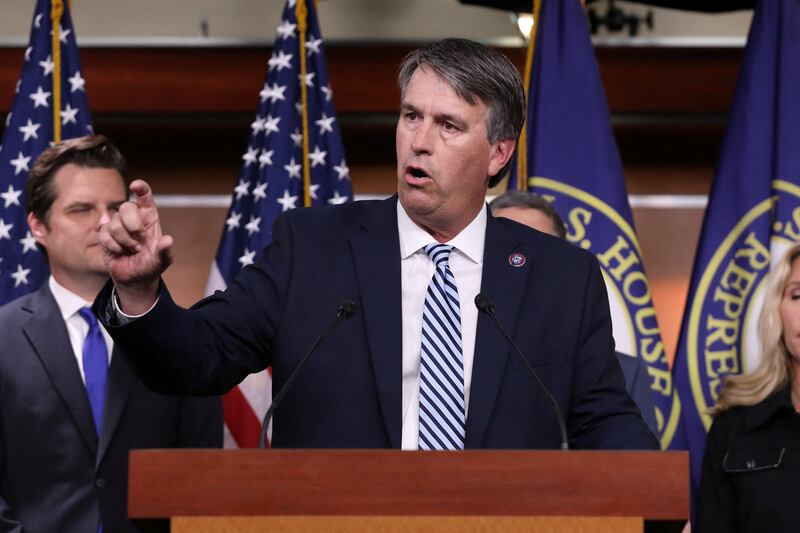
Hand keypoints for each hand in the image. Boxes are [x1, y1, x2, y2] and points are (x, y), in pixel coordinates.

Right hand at [99, 179, 172, 312]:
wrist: (135, 278)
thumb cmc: (151, 264)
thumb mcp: (163, 260)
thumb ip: (165, 250)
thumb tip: (168, 240)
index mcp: (149, 217)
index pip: (144, 197)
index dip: (141, 189)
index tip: (136, 185)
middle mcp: (133, 218)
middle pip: (126, 207)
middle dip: (132, 224)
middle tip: (140, 239)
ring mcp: (118, 225)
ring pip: (114, 223)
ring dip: (125, 240)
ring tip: (133, 249)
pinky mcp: (105, 234)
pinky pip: (105, 234)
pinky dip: (115, 246)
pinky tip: (121, 252)